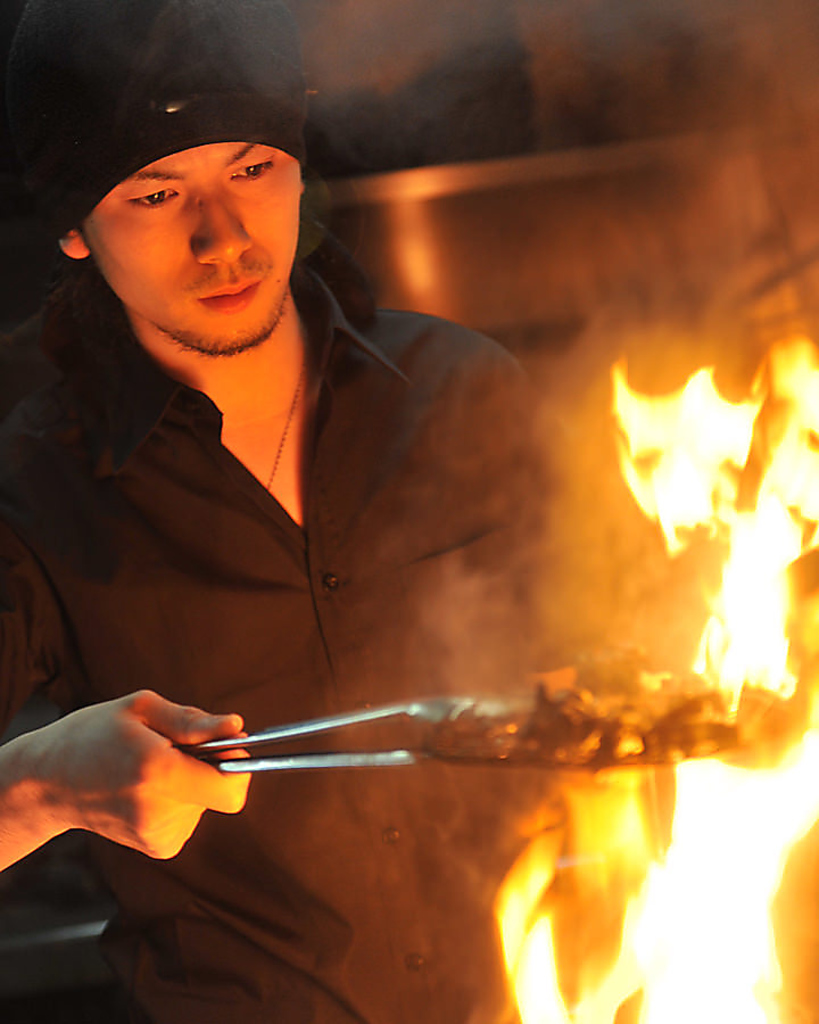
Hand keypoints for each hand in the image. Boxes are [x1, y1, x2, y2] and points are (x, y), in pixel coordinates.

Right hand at [26, 690, 249, 858]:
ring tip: (150, 768)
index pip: (230, 786)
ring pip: (206, 800)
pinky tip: (147, 788)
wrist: (47, 783)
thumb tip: (237, 727)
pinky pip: (192, 814)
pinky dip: (179, 798)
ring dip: (190, 781)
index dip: (239, 764)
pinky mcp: (159, 847)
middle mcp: (159, 810)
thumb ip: (194, 721)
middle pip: (221, 790)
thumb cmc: (92, 735)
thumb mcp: (141, 708)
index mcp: (157, 771)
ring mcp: (158, 835)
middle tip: (174, 748)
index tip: (226, 745)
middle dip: (210, 765)